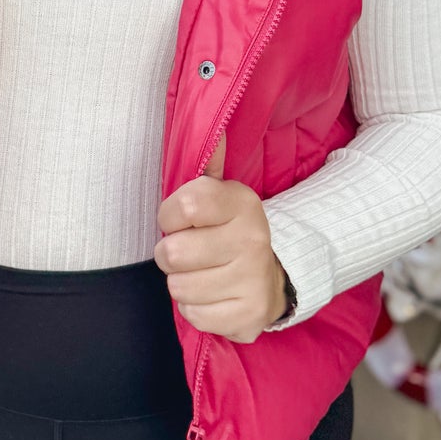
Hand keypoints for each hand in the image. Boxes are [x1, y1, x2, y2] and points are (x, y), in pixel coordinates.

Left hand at [154, 139, 287, 342]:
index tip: (178, 219)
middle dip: (170, 254)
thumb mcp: (219, 192)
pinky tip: (212, 295)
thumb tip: (208, 122)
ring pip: (179, 288)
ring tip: (202, 273)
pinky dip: (196, 309)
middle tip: (188, 251)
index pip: (183, 206)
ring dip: (182, 283)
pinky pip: (194, 315)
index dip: (168, 216)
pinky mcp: (250, 317)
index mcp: (241, 202)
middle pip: (172, 254)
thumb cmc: (227, 230)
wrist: (271, 276)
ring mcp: (253, 281)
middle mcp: (252, 240)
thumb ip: (205, 162)